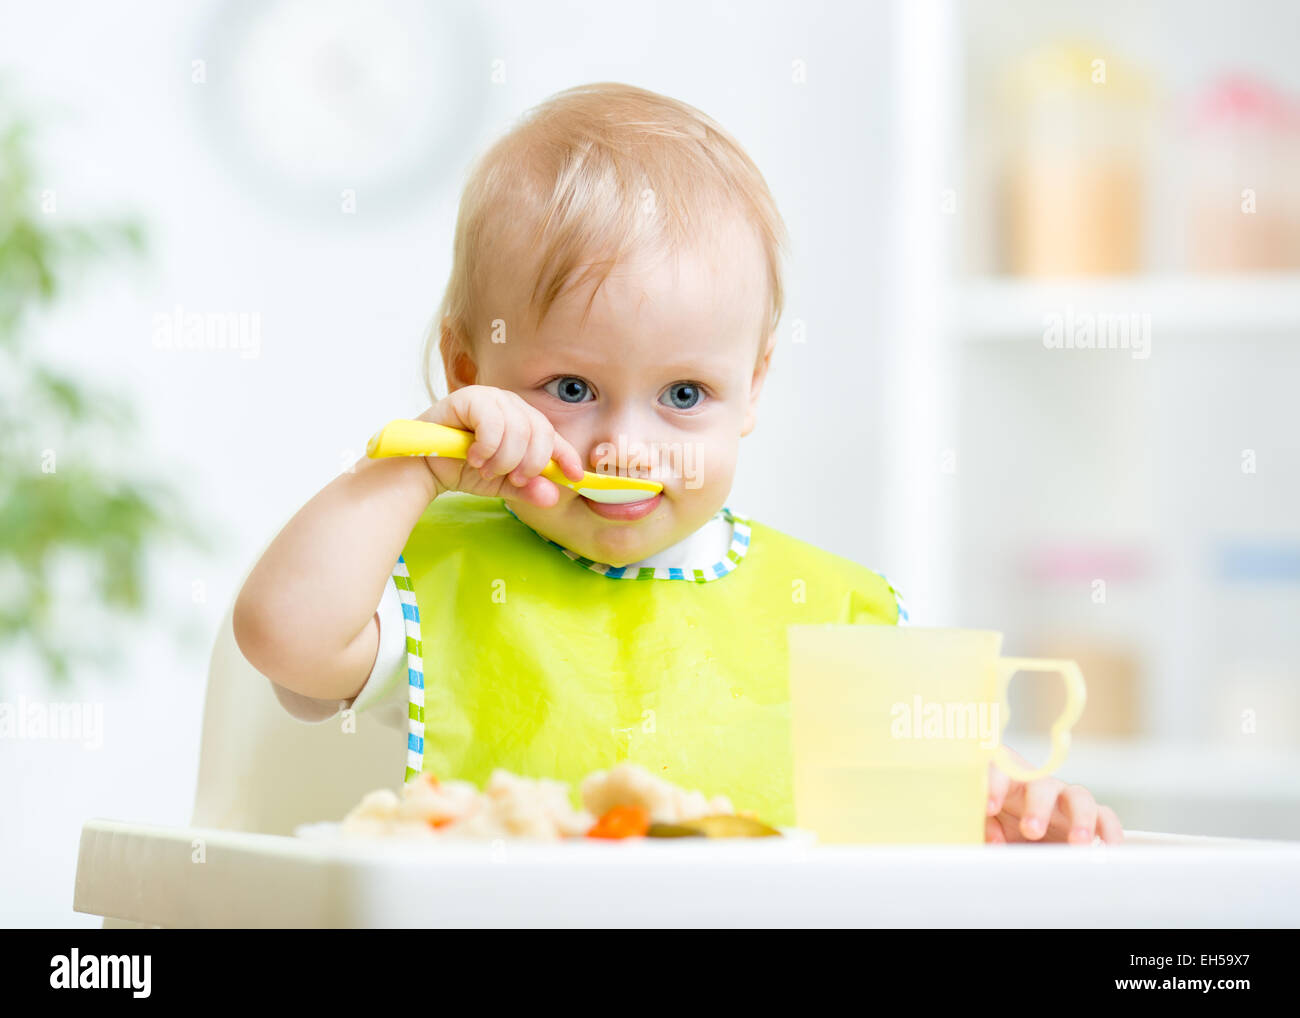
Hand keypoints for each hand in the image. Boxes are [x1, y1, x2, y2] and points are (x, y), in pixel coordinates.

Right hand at [416, 386, 584, 506]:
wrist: (425, 467)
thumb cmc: (464, 468)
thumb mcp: (503, 484)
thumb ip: (528, 489)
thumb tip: (553, 495)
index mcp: (525, 422)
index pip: (554, 437)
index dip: (567, 456)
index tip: (575, 477)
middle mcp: (512, 405)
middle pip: (541, 433)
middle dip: (530, 464)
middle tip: (512, 479)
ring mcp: (492, 398)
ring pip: (519, 430)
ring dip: (504, 459)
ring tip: (486, 469)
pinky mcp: (470, 397)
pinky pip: (493, 423)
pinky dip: (486, 447)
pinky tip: (473, 456)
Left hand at [985, 745, 1123, 844]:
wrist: (1025, 843)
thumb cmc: (1000, 826)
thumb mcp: (987, 826)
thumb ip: (985, 828)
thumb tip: (995, 840)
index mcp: (1008, 782)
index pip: (1000, 769)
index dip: (994, 784)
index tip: (990, 807)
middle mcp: (1038, 786)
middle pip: (1041, 784)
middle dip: (1038, 807)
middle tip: (1032, 831)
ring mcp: (1066, 800)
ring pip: (1079, 796)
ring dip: (1080, 819)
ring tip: (1078, 843)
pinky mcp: (1090, 817)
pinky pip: (1106, 816)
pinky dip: (1109, 830)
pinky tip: (1109, 848)